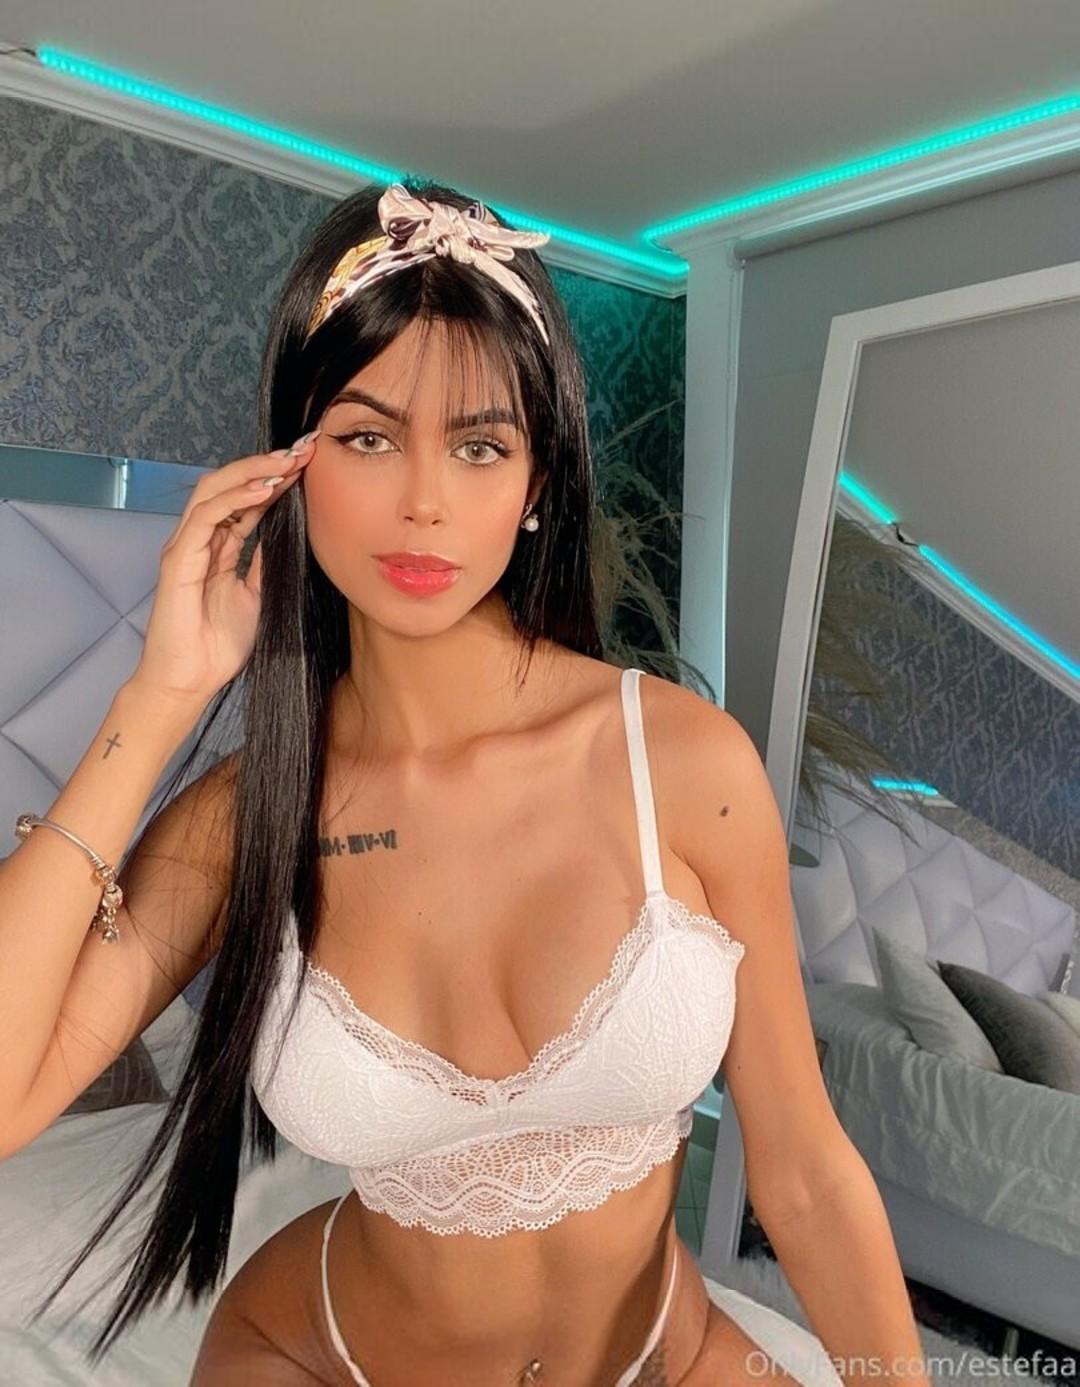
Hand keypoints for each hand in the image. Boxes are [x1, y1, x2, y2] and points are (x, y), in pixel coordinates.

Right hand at [130, 430, 319, 708]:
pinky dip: (236, 500)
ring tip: (289, 462)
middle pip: (230, 484)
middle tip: (305, 449)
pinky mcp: (178, 560)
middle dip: (267, 463)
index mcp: (218, 546)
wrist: (190, 681)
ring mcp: (186, 547)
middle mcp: (199, 539)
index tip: (311, 463)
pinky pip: (206, 518)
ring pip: (215, 490)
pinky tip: (265, 491)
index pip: (246, 499)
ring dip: (254, 472)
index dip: (276, 478)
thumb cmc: (218, 645)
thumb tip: (291, 535)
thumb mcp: (257, 596)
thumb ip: (266, 563)